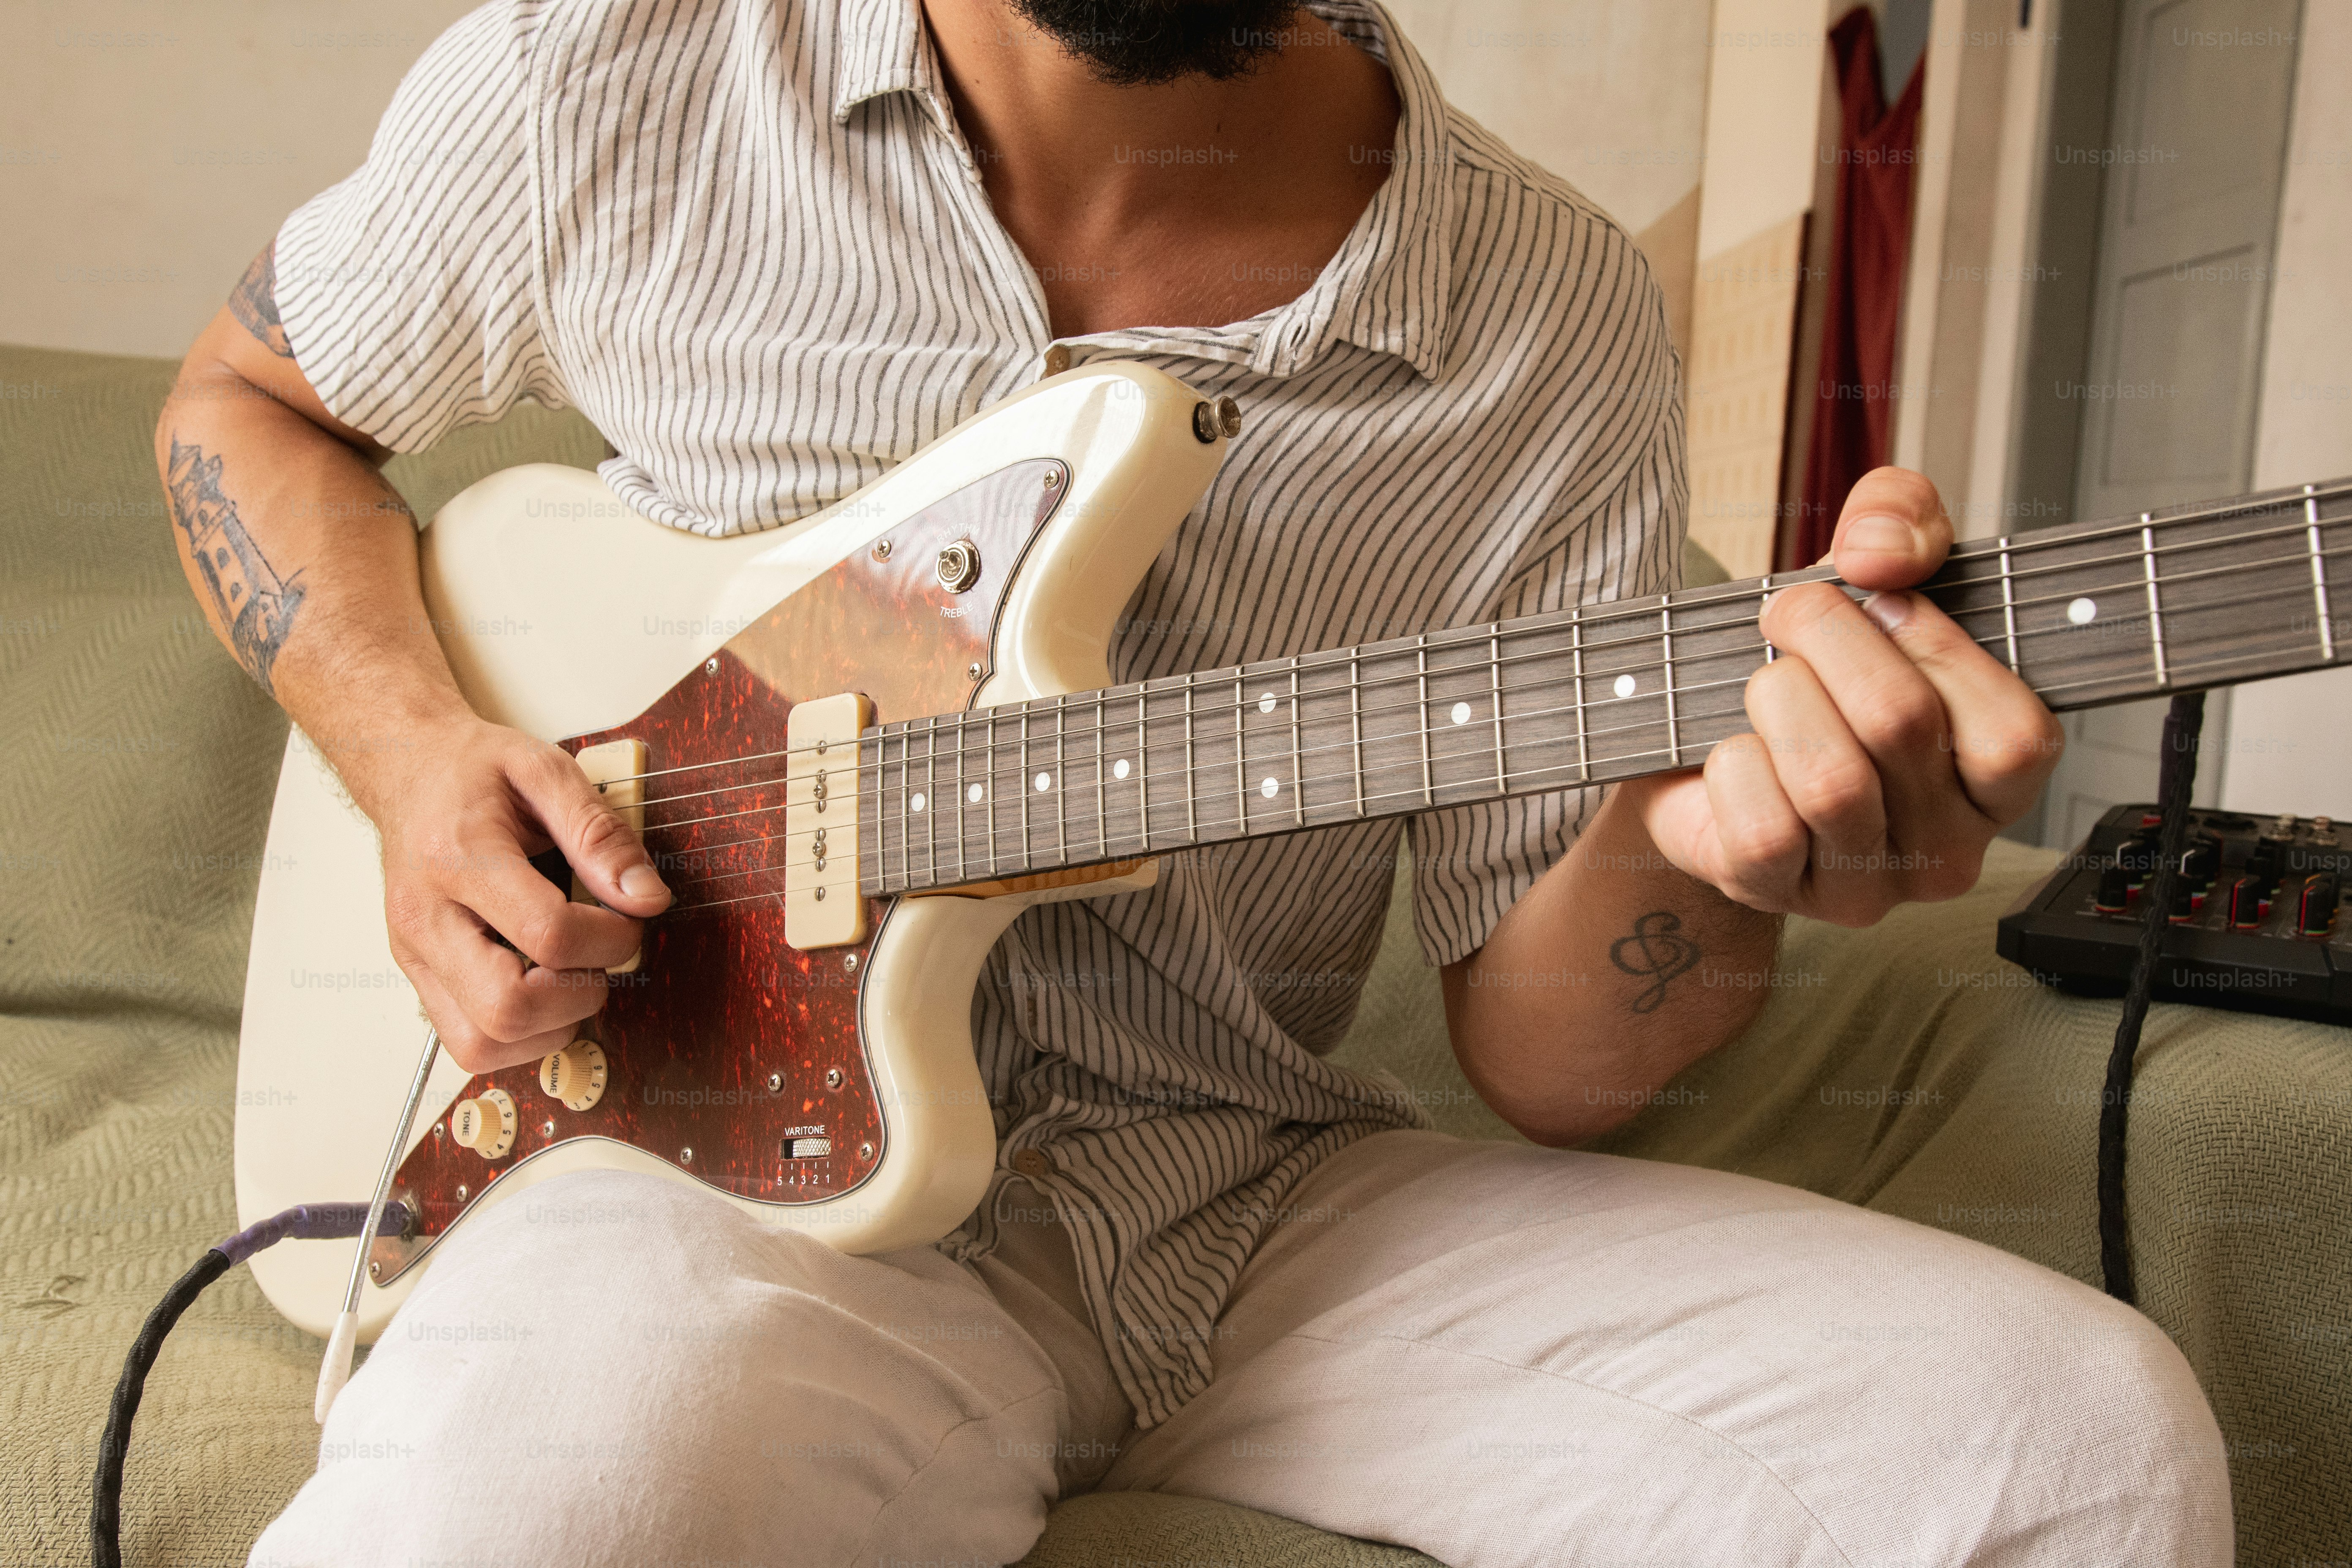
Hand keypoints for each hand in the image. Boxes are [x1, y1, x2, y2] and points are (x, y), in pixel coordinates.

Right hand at [358, 717, 671, 1072]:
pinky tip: (542, 987)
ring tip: (571, 973)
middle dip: (578, 995)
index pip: (547, 935)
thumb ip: (599, 833)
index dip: (610, 939)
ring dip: (550, 1025)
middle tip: (598, 955)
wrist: (408, 771)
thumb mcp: (545, 770)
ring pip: (483, 1045)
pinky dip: (520, 1035)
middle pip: (506, 1008)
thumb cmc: (473, 771)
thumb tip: (646, 898)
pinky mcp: (419, 978)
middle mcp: (425, 919)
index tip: (629, 917)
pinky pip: (470, 1044)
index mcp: (458, 859)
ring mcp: (415, 956)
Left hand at [1623, 467, 2063, 926]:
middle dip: (1826, 639)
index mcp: (2001, 781)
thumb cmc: (1815, 662)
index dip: (1935, 645)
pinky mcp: (1779, 896)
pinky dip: (1733, 766)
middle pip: (1901, 725)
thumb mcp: (1872, 562)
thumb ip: (1902, 517)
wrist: (1703, 730)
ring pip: (1830, 780)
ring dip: (1776, 699)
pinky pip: (1763, 827)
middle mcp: (1949, 850)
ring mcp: (1868, 887)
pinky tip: (1737, 754)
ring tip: (1765, 685)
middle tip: (1789, 614)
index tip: (1880, 602)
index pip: (2012, 732)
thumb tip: (1878, 553)